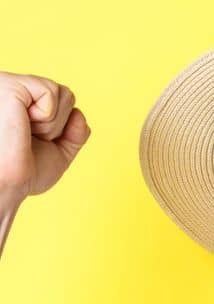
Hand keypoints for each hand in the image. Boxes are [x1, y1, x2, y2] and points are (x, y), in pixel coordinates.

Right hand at [0, 73, 90, 202]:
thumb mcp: (59, 153)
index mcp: (21, 105)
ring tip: (26, 131)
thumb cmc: (23, 172)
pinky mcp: (9, 84)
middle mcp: (14, 91)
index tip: (37, 142)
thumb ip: (75, 134)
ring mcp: (10, 86)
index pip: (63, 102)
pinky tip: (23, 122)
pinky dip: (47, 114)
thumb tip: (79, 113)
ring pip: (63, 92)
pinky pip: (51, 90)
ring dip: (53, 123)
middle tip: (31, 138)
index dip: (62, 128)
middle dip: (59, 125)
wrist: (7, 182)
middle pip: (67, 94)